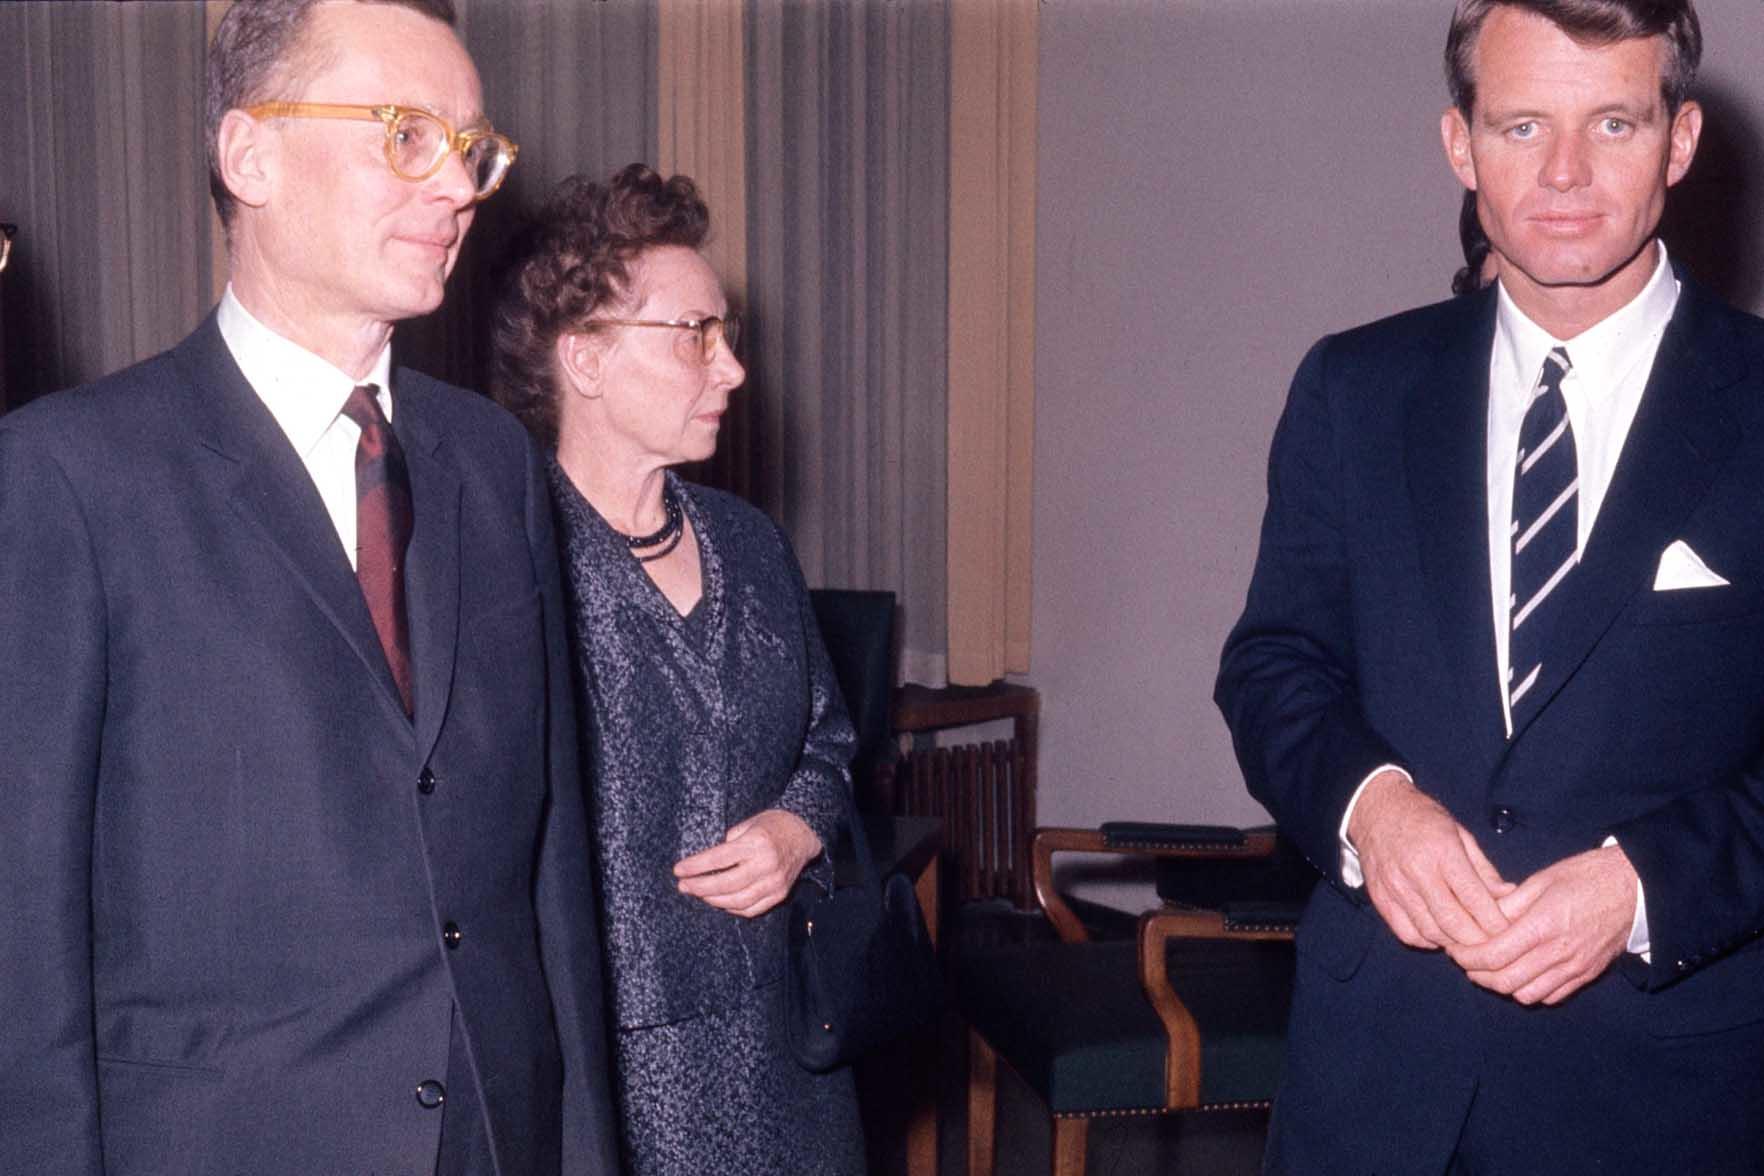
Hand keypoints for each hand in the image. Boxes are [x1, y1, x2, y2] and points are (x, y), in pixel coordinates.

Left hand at [673, 809, 822, 918]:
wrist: (805, 834)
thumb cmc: (774, 825)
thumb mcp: (750, 822)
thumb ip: (730, 841)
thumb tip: (709, 861)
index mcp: (756, 843)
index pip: (719, 859)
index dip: (696, 867)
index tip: (679, 870)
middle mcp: (766, 865)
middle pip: (726, 884)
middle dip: (700, 887)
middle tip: (683, 886)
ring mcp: (774, 883)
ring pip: (738, 901)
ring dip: (714, 900)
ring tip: (699, 894)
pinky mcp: (779, 894)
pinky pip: (752, 909)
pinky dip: (733, 908)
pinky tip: (720, 902)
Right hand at [1348, 769, 1514, 949]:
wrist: (1376, 810)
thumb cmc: (1423, 819)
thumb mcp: (1460, 833)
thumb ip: (1483, 868)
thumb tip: (1508, 894)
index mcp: (1442, 851)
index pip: (1474, 898)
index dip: (1495, 921)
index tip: (1507, 930)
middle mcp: (1417, 871)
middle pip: (1453, 922)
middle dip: (1477, 939)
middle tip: (1492, 942)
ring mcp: (1395, 887)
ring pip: (1430, 931)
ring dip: (1454, 942)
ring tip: (1467, 938)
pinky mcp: (1380, 898)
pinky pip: (1407, 933)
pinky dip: (1428, 940)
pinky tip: (1439, 933)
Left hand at [1448, 844, 1636, 1004]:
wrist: (1635, 889)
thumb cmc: (1586, 877)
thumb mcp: (1542, 881)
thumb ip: (1508, 904)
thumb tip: (1478, 916)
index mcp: (1544, 925)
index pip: (1493, 955)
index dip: (1466, 956)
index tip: (1454, 948)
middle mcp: (1559, 953)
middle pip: (1504, 981)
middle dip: (1477, 973)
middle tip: (1465, 958)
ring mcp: (1575, 968)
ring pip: (1525, 995)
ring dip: (1501, 984)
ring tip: (1489, 966)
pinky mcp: (1585, 975)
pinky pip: (1549, 996)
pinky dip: (1528, 990)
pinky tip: (1519, 972)